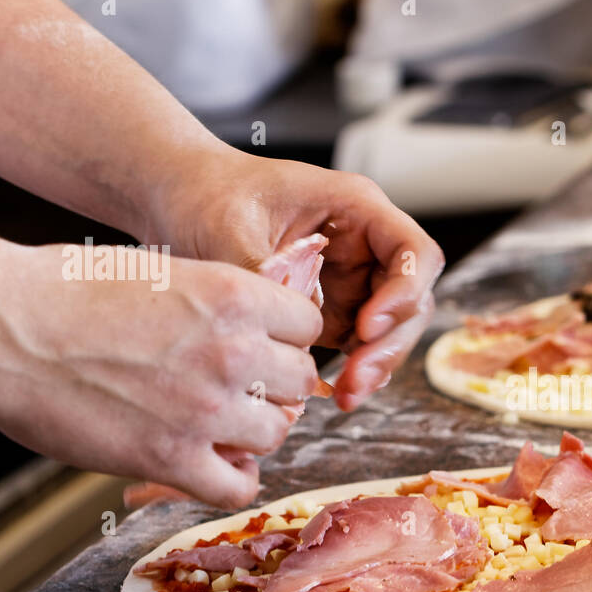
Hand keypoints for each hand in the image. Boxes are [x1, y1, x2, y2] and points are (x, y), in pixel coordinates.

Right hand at [0, 243, 321, 507]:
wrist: (2, 328)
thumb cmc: (69, 291)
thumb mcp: (167, 271)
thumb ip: (223, 304)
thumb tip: (263, 332)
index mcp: (235, 296)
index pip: (308, 328)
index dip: (287, 340)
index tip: (265, 348)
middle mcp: (233, 352)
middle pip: (300, 383)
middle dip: (274, 386)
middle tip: (240, 388)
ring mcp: (207, 409)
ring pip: (276, 435)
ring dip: (252, 432)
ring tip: (217, 423)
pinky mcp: (172, 459)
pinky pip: (239, 488)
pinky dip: (232, 480)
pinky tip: (211, 464)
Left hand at [148, 148, 444, 409]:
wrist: (178, 198)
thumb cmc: (207, 195)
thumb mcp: (231, 231)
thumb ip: (268, 281)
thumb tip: (298, 336)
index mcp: (355, 208)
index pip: (413, 252)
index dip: (404, 293)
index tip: (366, 327)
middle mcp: (364, 244)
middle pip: (411, 299)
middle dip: (390, 344)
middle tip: (356, 380)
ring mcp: (353, 278)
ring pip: (392, 329)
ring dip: (377, 364)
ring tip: (346, 396)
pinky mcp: (335, 307)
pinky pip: (362, 345)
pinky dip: (356, 371)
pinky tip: (338, 393)